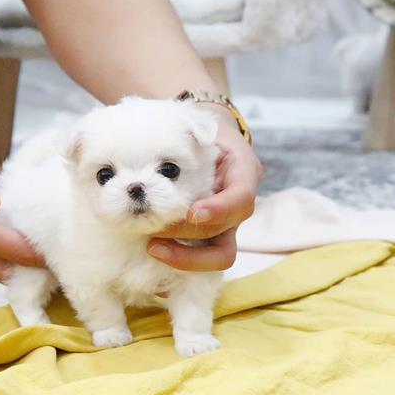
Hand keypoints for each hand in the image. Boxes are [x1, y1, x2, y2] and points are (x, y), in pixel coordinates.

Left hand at [147, 108, 263, 270]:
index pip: (241, 199)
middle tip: (154, 237)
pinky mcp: (210, 238)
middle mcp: (236, 209)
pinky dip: (178, 266)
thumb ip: (193, 131)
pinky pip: (201, 259)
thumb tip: (170, 133)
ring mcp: (225, 227)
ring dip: (184, 260)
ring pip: (217, 257)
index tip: (193, 213)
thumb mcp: (202, 127)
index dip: (219, 210)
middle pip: (226, 239)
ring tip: (152, 248)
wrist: (212, 146)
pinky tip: (153, 262)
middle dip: (190, 242)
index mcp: (243, 177)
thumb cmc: (204, 136)